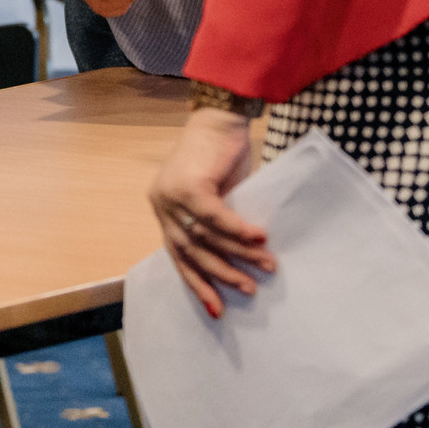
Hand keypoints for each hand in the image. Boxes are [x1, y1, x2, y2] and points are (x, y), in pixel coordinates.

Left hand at [149, 107, 274, 317]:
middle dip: (221, 275)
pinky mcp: (189, 184)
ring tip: (266, 266)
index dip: (198, 284)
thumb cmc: (221, 156)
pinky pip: (215, 217)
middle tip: (249, 290)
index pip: (178, 256)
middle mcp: (161, 204)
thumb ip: (218, 225)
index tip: (218, 310)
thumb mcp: (217, 197)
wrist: (220, 117)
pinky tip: (260, 240)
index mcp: (165, 210)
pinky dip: (238, 230)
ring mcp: (171, 195)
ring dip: (238, 254)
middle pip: (191, 251)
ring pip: (206, 236)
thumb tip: (241, 262)